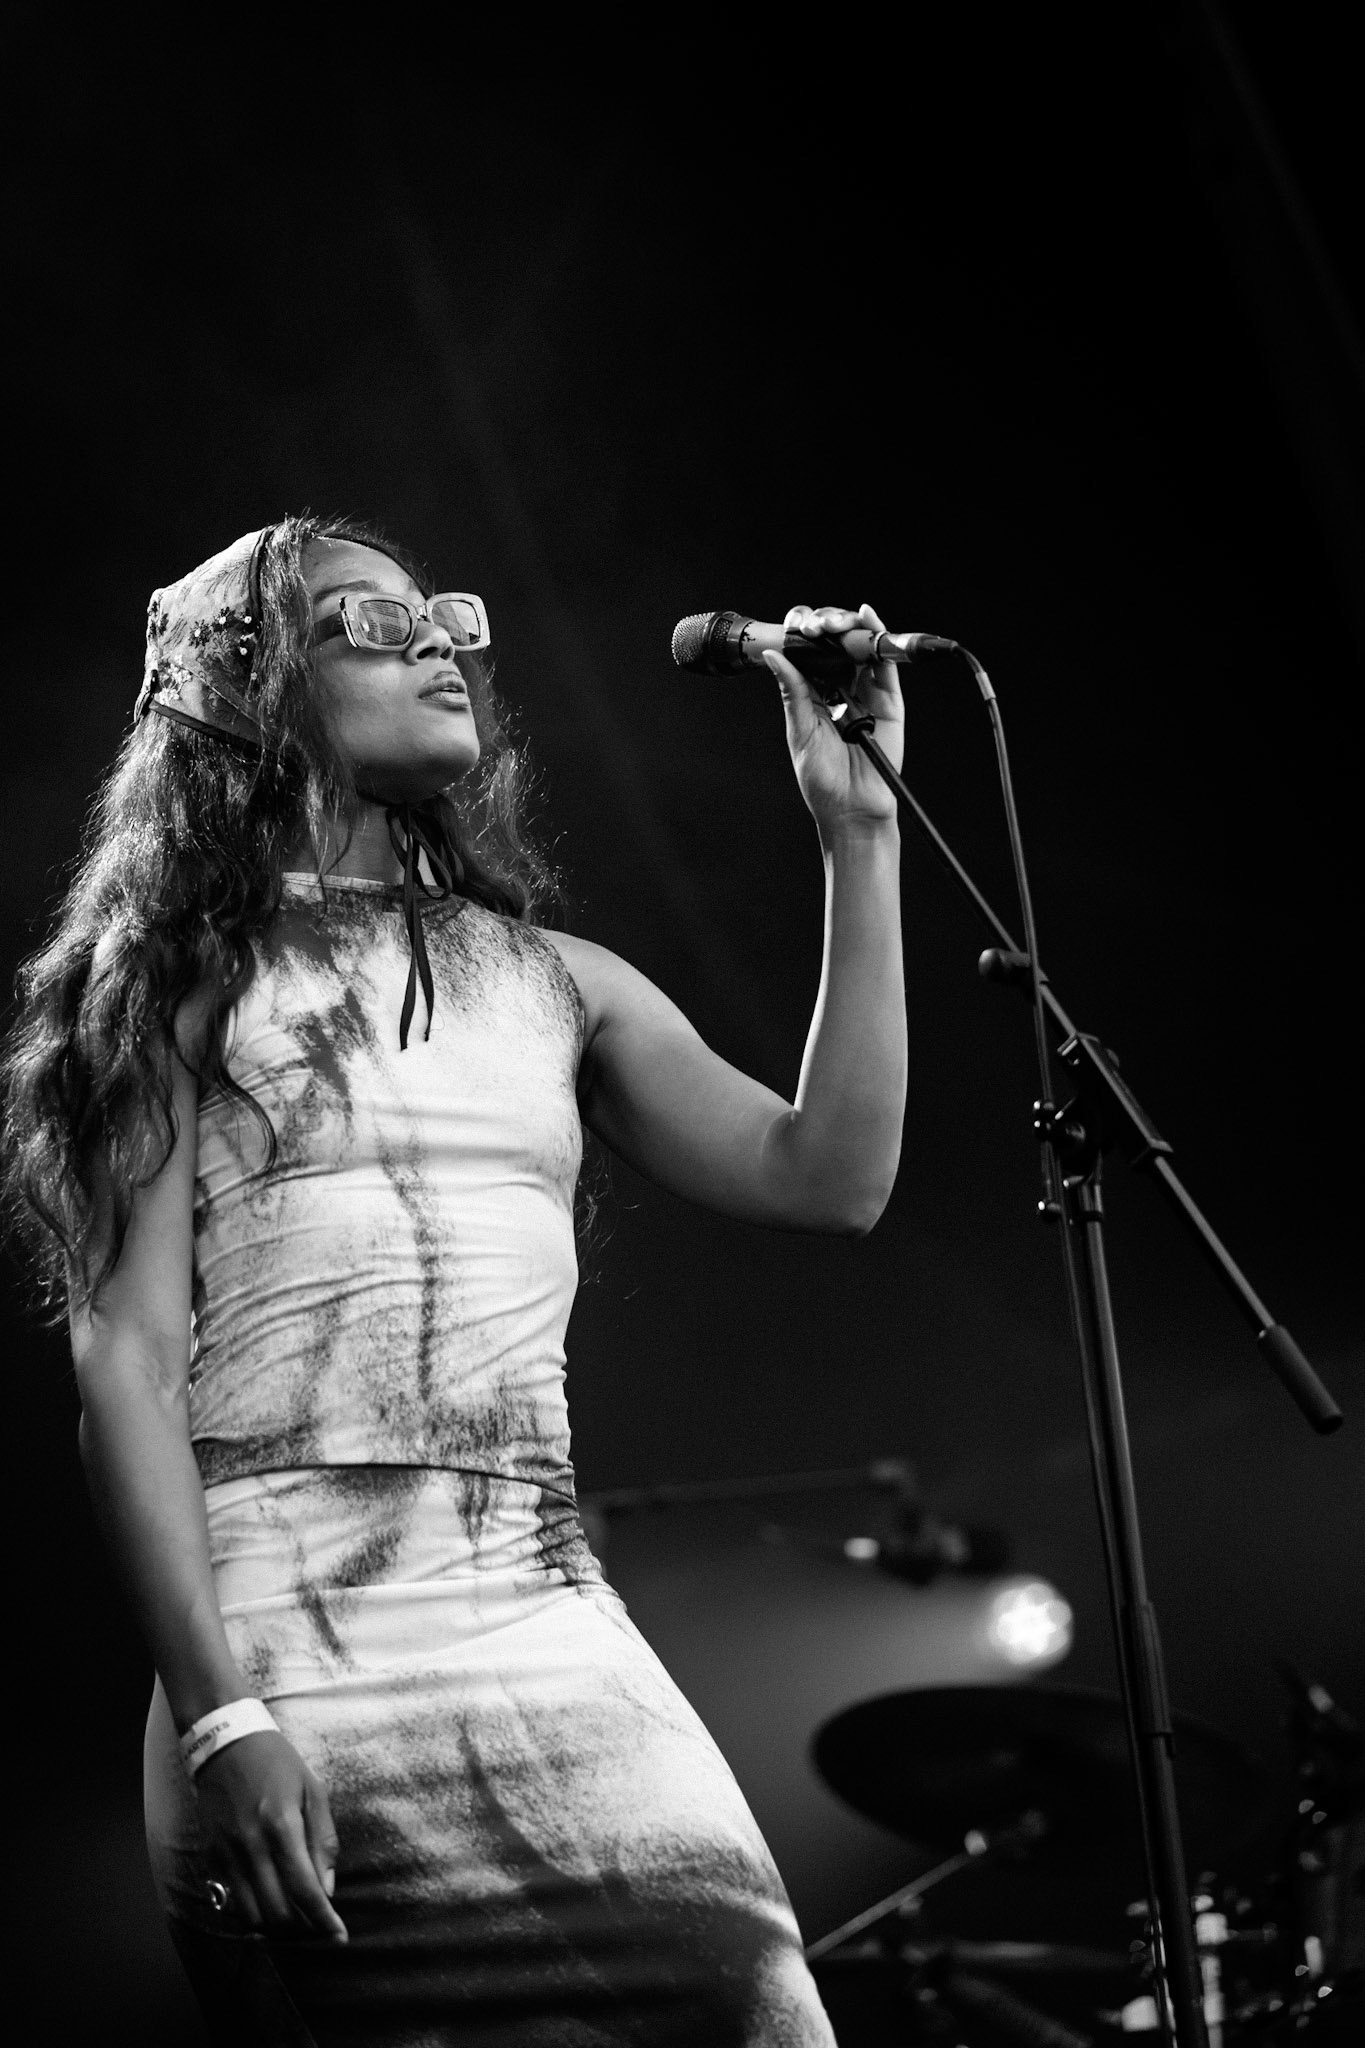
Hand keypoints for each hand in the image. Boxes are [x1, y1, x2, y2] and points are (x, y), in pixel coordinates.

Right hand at [195, 1730, 347, 1942]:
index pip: (304, 1890)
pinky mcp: (211, 1857)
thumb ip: (323, 1840)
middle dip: (303, 1929)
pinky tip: (269, 1906)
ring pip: (252, 1916)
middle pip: (277, 1913)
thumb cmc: (277, 1764)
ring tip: (296, 1919)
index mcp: (282, 1825)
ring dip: (277, 1927)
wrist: (226, 1744)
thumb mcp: (313, 1790)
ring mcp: (227, 1854)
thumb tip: (327, 1888)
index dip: (323, 1920)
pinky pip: (231, 1902)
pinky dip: (252, 1914)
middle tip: (319, 1926)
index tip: (338, 1937)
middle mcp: (251, 1846)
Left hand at [763, 603, 903, 836]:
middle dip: (825, 625)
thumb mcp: (801, 731)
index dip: (803, 634)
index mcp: (814, 695)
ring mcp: (866, 693)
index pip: (810, 653)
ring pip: (859, 647)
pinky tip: (867, 617)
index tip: (794, 627)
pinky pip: (885, 665)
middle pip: (836, 643)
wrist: (852, 809)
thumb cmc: (823, 780)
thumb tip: (774, 656)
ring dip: (847, 626)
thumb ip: (793, 691)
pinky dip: (878, 637)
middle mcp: (841, 689)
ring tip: (834, 622)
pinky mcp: (889, 701)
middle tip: (813, 627)